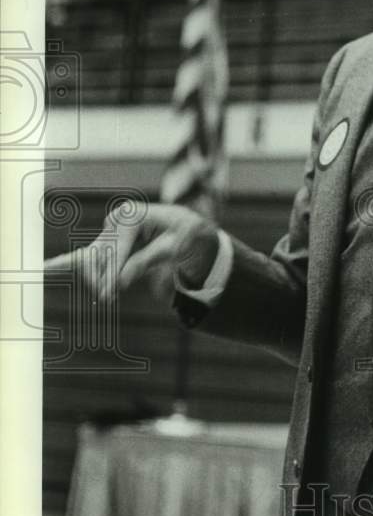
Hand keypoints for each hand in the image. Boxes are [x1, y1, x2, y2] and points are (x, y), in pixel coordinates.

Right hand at [44, 202, 219, 303]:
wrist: (189, 229)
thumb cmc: (185, 235)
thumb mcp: (175, 247)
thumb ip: (147, 261)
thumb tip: (119, 282)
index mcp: (132, 216)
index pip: (115, 249)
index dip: (112, 273)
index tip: (109, 294)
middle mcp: (116, 220)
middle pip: (98, 255)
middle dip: (102, 279)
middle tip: (108, 299)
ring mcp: (109, 231)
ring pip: (92, 261)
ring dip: (97, 279)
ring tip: (106, 297)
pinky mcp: (107, 242)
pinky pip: (82, 255)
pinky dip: (61, 264)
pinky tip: (41, 270)